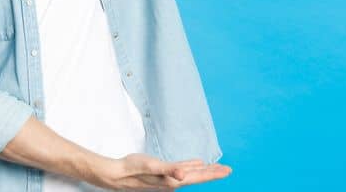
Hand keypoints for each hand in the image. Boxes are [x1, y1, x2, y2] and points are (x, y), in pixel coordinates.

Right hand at [88, 152, 232, 189]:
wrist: (118, 175)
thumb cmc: (135, 170)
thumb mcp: (152, 167)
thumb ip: (170, 170)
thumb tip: (183, 176)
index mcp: (174, 180)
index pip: (199, 176)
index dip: (213, 174)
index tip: (227, 171)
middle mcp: (174, 181)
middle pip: (198, 176)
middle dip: (213, 173)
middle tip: (228, 170)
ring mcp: (168, 178)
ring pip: (191, 173)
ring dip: (204, 171)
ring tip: (215, 168)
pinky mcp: (162, 173)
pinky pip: (180, 169)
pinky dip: (190, 166)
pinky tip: (195, 164)